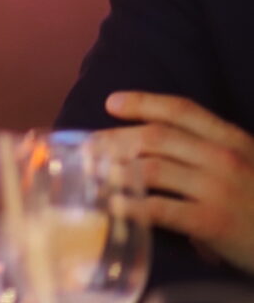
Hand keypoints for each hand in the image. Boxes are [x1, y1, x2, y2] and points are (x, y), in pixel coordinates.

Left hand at [96, 91, 253, 275]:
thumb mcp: (249, 164)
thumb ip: (210, 152)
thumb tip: (155, 150)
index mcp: (232, 140)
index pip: (181, 110)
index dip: (142, 102)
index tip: (111, 103)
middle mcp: (223, 159)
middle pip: (155, 137)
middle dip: (114, 140)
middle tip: (87, 148)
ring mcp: (217, 190)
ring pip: (151, 169)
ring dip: (114, 171)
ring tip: (92, 175)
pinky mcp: (212, 223)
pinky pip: (160, 209)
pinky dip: (131, 205)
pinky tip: (113, 205)